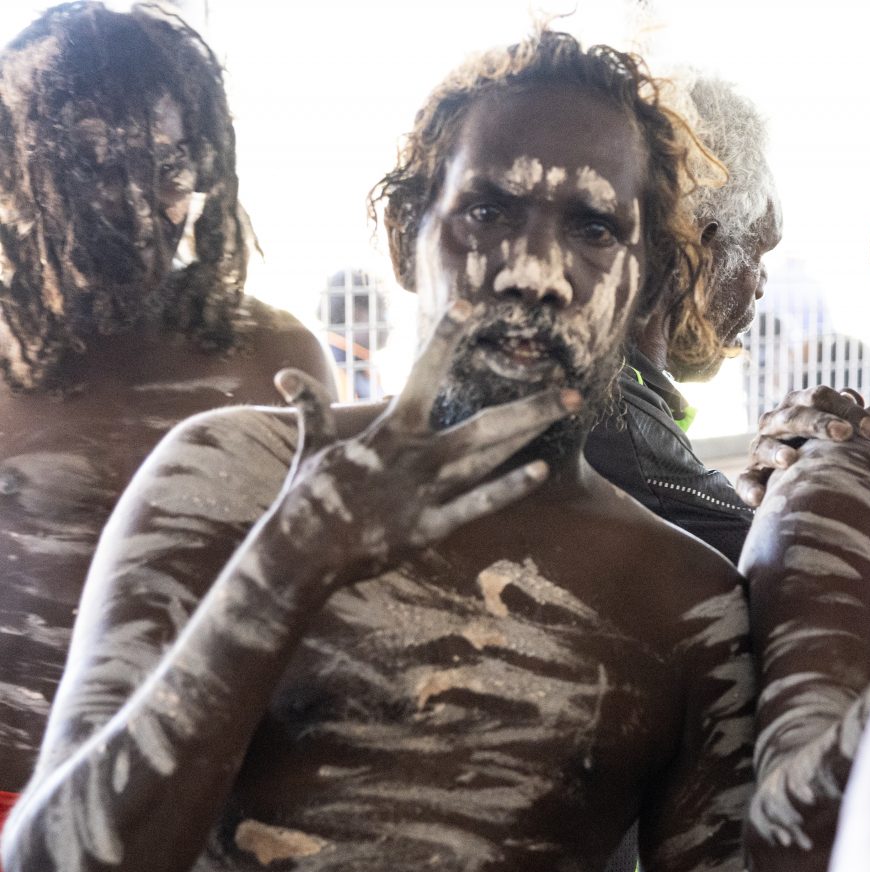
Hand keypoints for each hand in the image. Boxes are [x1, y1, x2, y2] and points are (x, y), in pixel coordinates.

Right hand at [270, 301, 571, 587]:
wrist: (299, 554)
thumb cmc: (308, 498)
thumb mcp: (314, 447)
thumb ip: (313, 408)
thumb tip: (286, 376)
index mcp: (388, 432)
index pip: (422, 375)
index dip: (444, 340)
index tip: (468, 308)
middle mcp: (415, 457)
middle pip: (483, 425)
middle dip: (529, 406)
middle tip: (571, 389)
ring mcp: (425, 492)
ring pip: (488, 458)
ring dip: (528, 436)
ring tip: (564, 413)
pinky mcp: (430, 527)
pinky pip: (477, 505)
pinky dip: (508, 488)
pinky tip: (540, 471)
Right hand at [734, 385, 869, 506]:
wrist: (799, 476)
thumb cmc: (831, 446)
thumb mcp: (842, 427)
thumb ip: (849, 412)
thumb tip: (855, 396)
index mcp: (801, 404)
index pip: (822, 398)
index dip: (850, 411)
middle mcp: (778, 421)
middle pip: (795, 416)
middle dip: (820, 424)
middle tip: (845, 434)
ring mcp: (762, 447)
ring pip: (765, 445)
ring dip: (776, 452)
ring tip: (790, 460)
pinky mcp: (751, 474)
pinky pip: (745, 480)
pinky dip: (749, 489)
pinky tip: (759, 499)